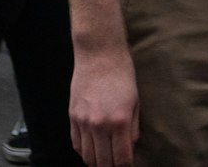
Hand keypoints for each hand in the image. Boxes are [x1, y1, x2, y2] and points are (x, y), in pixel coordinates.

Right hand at [69, 44, 139, 166]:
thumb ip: (133, 129)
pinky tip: (91, 147)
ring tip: (104, 158)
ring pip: (87, 157)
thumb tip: (130, 148)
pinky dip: (84, 151)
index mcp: (120, 121)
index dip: (125, 166)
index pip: (121, 159)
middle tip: (116, 162)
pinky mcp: (72, 116)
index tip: (127, 164)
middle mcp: (100, 124)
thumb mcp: (135, 101)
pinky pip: (76, 144)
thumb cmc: (121, 73)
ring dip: (96, 162)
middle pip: (103, 163)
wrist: (99, 52)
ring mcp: (84, 121)